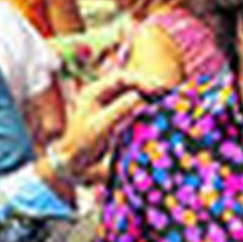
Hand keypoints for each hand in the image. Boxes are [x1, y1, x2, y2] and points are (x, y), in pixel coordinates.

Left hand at [47, 71, 162, 179]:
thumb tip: (139, 97)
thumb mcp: (102, 126)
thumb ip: (120, 110)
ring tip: (168, 99)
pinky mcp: (116, 117)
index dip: (141, 80)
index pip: (121, 78)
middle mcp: (102, 95)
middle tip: (168, 91)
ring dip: (150, 95)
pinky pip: (134, 107)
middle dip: (149, 86)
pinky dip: (147, 107)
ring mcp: (109, 105)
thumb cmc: (83, 144)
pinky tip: (159, 111)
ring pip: (134, 94)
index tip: (157, 88)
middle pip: (130, 83)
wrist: (74, 164)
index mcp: (94, 92)